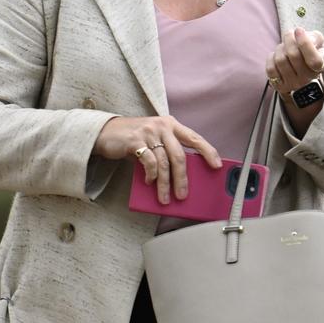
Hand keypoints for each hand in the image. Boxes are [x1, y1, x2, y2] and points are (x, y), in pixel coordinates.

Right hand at [93, 115, 220, 204]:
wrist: (106, 132)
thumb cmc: (134, 138)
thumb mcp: (154, 139)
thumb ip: (167, 151)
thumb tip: (181, 176)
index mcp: (171, 124)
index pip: (195, 138)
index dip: (208, 151)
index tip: (217, 165)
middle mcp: (162, 126)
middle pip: (179, 156)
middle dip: (182, 178)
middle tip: (183, 194)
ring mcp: (149, 132)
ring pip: (164, 163)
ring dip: (165, 184)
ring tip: (165, 197)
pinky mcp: (135, 141)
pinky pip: (149, 162)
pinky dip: (152, 175)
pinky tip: (150, 182)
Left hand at [266, 28, 323, 97]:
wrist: (304, 76)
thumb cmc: (310, 56)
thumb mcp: (318, 45)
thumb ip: (314, 37)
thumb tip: (301, 34)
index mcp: (319, 67)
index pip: (313, 60)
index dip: (305, 43)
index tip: (299, 30)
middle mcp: (307, 78)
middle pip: (293, 55)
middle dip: (289, 39)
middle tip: (289, 34)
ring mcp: (293, 84)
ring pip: (280, 60)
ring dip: (280, 48)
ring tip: (284, 47)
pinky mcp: (280, 86)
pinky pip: (271, 69)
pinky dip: (272, 58)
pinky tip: (277, 57)